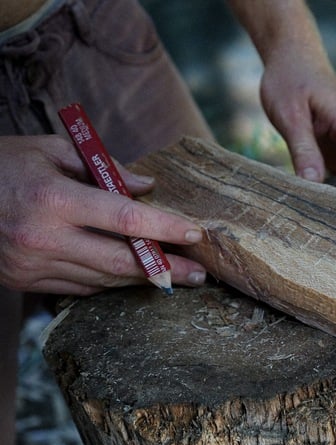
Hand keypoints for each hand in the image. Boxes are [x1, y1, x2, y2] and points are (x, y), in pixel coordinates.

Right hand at [0, 135, 206, 294]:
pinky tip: (133, 276)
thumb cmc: (3, 166)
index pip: (125, 217)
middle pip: (121, 260)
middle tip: (200, 273)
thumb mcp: (50, 150)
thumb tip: (145, 185)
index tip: (195, 234)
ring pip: (103, 278)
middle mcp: (44, 236)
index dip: (165, 227)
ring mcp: (32, 265)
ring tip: (177, 277)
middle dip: (166, 269)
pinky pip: (81, 286)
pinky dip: (109, 280)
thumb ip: (102, 166)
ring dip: (142, 279)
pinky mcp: (24, 281)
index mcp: (53, 198)